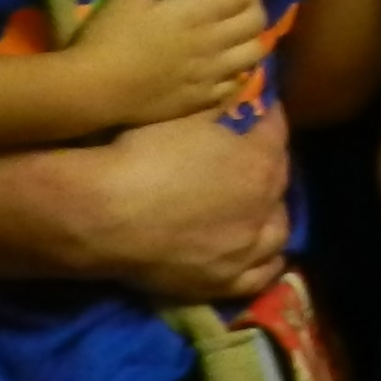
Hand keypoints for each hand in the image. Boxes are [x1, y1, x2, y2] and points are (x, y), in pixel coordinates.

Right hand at [65, 0, 270, 129]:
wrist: (92, 91)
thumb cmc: (108, 38)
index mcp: (199, 13)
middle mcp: (214, 43)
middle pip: (256, 18)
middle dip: (248, 1)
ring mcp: (211, 75)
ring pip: (254, 52)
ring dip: (249, 36)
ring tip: (228, 31)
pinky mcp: (202, 101)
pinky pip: (237, 85)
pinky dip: (238, 70)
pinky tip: (221, 65)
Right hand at [78, 101, 294, 300]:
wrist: (102, 214)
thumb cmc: (141, 155)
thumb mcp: (187, 116)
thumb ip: (220, 110)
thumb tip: (237, 99)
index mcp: (258, 161)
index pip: (276, 133)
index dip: (267, 120)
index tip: (259, 113)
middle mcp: (261, 207)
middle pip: (279, 183)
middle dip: (270, 167)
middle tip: (254, 160)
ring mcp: (243, 250)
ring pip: (276, 232)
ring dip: (271, 216)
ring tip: (259, 209)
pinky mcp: (220, 282)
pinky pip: (258, 277)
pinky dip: (266, 264)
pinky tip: (264, 257)